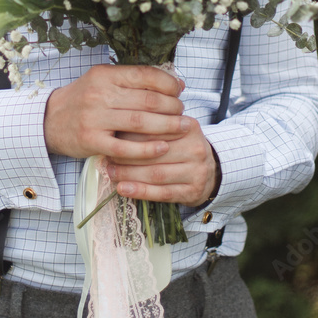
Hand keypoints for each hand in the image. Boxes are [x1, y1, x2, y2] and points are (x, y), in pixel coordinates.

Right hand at [43, 64, 186, 162]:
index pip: (144, 75)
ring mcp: (95, 118)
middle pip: (147, 100)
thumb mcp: (102, 80)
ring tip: (182, 127)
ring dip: (166, 126)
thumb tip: (175, 83)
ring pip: (140, 122)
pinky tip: (162, 148)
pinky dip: (147, 149)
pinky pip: (125, 147)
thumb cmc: (84, 99)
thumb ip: (133, 80)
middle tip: (183, 112)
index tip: (180, 90)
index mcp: (104, 75)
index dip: (168, 83)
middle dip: (172, 107)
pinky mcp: (92, 141)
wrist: (50, 120)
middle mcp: (99, 94)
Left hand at [105, 120, 219, 206]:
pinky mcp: (193, 191)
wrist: (210, 171)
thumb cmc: (181, 147)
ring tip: (110, 173)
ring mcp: (196, 171)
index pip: (154, 129)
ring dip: (129, 175)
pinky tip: (123, 189)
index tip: (110, 137)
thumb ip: (151, 125)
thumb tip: (116, 125)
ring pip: (156, 173)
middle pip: (154, 152)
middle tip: (106, 157)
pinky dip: (140, 192)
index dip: (129, 134)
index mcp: (188, 126)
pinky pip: (162, 193)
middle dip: (126, 156)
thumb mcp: (173, 129)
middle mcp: (195, 148)